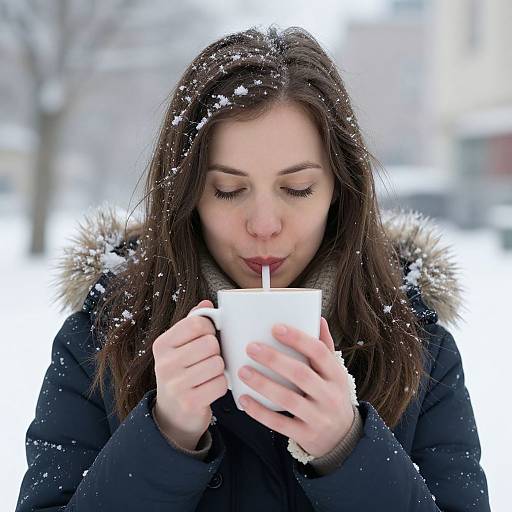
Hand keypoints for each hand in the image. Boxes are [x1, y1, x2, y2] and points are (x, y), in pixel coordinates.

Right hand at [152, 300, 227, 449]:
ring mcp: (175, 384)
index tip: (206, 339)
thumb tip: (207, 303)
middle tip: (207, 360)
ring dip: (219, 369)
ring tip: (208, 374)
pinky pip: (220, 383)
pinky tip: (209, 388)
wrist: (172, 414)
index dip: (210, 330)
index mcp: (162, 344)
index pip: (197, 323)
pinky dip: (220, 385)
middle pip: (210, 343)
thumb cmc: (181, 373)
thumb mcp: (181, 347)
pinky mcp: (189, 402)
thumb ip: (193, 323)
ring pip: (217, 363)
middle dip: (215, 352)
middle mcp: (164, 363)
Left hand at [237, 317, 353, 458]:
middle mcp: (329, 396)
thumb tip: (318, 318)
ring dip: (263, 384)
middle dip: (274, 360)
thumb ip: (325, 347)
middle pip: (301, 374)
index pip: (319, 352)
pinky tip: (245, 399)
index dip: (298, 339)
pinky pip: (280, 424)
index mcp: (336, 375)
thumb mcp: (334, 373)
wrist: (343, 439)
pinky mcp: (306, 435)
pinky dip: (260, 412)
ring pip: (288, 399)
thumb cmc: (332, 396)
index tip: (276, 328)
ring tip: (243, 371)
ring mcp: (318, 417)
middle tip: (252, 347)